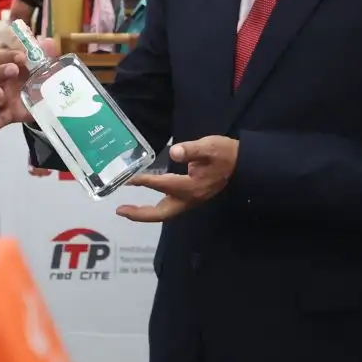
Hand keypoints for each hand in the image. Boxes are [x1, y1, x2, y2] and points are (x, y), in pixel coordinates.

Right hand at [0, 40, 54, 128]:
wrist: (49, 99)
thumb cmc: (40, 76)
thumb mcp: (45, 64)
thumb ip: (46, 53)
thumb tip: (48, 42)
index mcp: (7, 67)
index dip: (8, 55)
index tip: (22, 57)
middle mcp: (1, 83)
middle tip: (14, 70)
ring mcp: (3, 100)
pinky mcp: (9, 115)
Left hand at [118, 137, 238, 222]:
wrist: (242, 164)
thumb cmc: (225, 154)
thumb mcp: (210, 146)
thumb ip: (192, 150)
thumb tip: (174, 152)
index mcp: (191, 186)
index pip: (162, 185)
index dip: (144, 181)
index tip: (129, 179)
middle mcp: (188, 198)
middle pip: (160, 213)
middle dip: (139, 214)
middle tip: (120, 210)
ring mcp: (189, 201)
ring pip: (164, 213)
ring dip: (144, 214)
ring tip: (126, 210)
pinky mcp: (190, 198)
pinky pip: (168, 207)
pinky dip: (154, 209)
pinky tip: (144, 203)